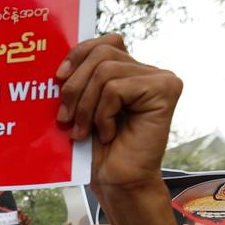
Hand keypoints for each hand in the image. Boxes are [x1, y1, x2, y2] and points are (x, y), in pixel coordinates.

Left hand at [56, 34, 181, 191]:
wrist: (116, 182)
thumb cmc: (97, 150)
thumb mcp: (81, 107)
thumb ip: (80, 80)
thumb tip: (58, 61)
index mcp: (130, 71)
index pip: (105, 43)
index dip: (79, 54)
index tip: (58, 78)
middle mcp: (149, 71)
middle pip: (102, 54)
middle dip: (75, 86)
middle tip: (64, 117)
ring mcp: (161, 79)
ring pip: (106, 72)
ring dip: (85, 106)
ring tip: (82, 131)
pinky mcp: (166, 91)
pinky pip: (116, 89)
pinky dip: (102, 114)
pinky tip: (108, 134)